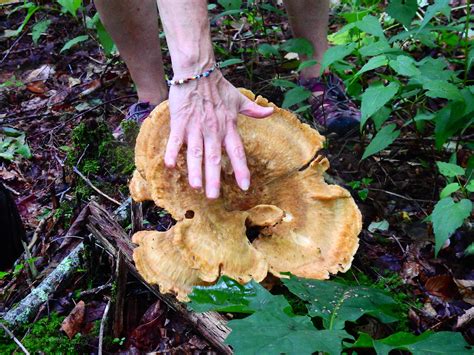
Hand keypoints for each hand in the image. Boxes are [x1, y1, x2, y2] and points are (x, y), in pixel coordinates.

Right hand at [164, 71, 273, 198]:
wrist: (198, 71)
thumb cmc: (218, 86)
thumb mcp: (238, 99)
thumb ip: (253, 110)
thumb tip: (271, 111)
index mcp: (228, 127)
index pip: (237, 152)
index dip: (241, 170)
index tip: (245, 186)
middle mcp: (213, 131)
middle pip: (214, 158)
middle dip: (214, 179)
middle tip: (214, 197)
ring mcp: (196, 127)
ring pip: (196, 153)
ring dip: (195, 170)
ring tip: (196, 187)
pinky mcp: (180, 122)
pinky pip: (176, 140)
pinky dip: (172, 152)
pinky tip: (170, 166)